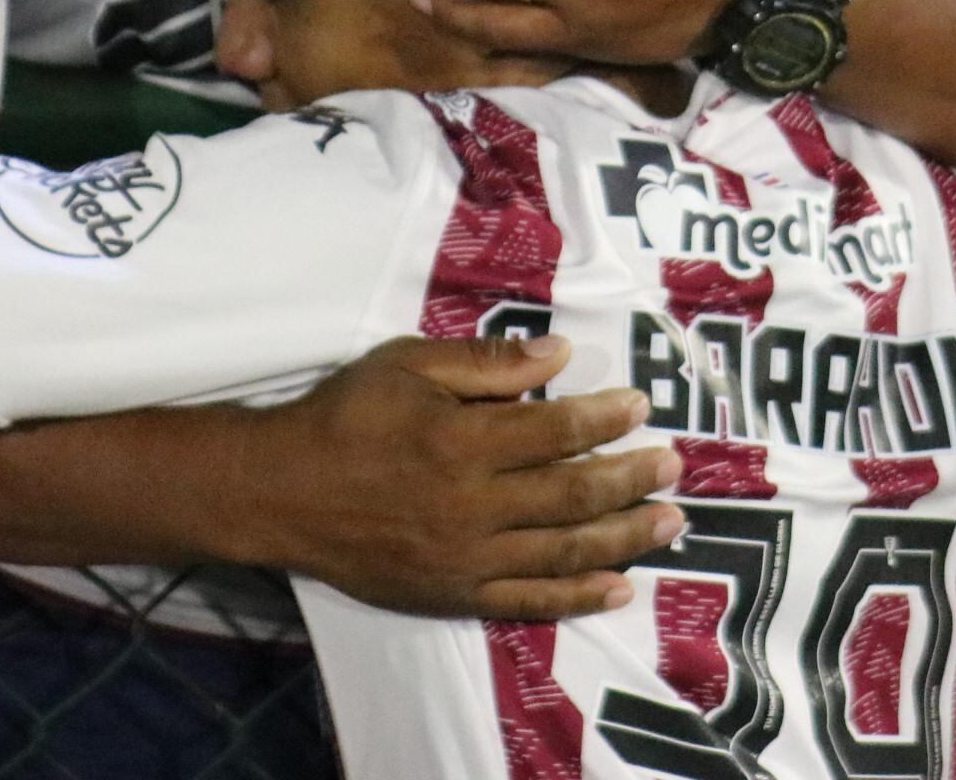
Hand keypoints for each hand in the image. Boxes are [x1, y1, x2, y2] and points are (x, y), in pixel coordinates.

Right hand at [238, 332, 682, 620]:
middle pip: (573, 492)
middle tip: (672, 465)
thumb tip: (557, 355)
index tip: (640, 406)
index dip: (604, 418)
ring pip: (564, 550)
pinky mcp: (456, 593)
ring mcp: (468, 557)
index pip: (556, 430)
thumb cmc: (345, 417)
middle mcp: (474, 505)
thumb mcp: (407, 365)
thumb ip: (485, 362)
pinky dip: (579, 596)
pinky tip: (619, 587)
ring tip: (668, 521)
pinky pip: (530, 600)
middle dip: (631, 477)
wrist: (282, 492)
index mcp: (464, 441)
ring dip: (624, 536)